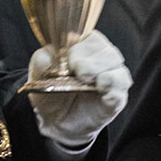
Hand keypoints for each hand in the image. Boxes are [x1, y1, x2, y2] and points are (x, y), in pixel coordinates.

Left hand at [26, 31, 130, 147]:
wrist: (54, 122)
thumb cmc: (50, 93)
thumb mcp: (38, 75)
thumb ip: (42, 60)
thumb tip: (50, 54)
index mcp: (84, 49)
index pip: (91, 38)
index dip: (81, 46)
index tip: (68, 61)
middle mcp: (102, 61)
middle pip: (107, 50)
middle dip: (90, 61)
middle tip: (77, 73)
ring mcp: (111, 78)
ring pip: (116, 65)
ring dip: (100, 71)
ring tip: (85, 81)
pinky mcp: (116, 97)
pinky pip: (121, 85)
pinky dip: (112, 84)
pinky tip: (100, 88)